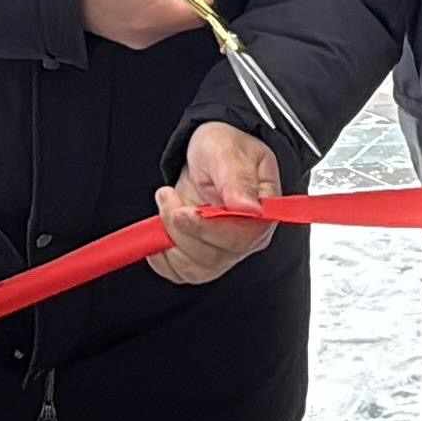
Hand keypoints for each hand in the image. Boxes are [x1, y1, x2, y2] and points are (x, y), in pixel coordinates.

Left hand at [152, 123, 279, 284]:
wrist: (207, 154)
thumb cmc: (224, 148)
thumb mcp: (228, 150)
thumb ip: (237, 178)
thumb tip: (249, 207)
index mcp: (262, 212)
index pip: (241, 238)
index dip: (208, 229)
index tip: (184, 212)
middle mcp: (245, 238)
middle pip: (214, 257)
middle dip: (181, 229)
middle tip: (167, 196)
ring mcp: (223, 250)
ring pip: (194, 268)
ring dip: (170, 239)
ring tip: (166, 203)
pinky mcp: (201, 257)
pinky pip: (180, 273)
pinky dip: (162, 257)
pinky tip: (159, 231)